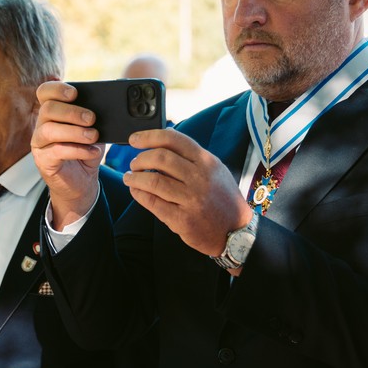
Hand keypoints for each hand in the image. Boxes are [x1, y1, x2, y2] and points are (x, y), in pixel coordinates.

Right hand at [31, 81, 104, 228]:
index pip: (45, 92)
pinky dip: (77, 150)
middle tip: (92, 118)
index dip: (57, 88)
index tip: (75, 93)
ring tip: (93, 136)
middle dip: (72, 112)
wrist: (82, 182)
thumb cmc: (86, 151)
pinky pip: (56, 151)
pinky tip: (92, 152)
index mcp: (52, 112)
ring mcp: (39, 143)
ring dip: (74, 131)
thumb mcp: (93, 130)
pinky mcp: (43, 161)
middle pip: (47, 109)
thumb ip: (95, 118)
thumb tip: (108, 107)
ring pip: (48, 130)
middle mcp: (41, 125)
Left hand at [124, 128, 253, 256]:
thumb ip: (192, 154)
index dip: (149, 136)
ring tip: (130, 178)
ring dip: (135, 178)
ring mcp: (192, 199)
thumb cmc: (222, 198)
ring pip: (153, 181)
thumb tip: (165, 136)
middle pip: (160, 158)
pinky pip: (153, 203)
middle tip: (134, 164)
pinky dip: (139, 195)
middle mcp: (200, 178)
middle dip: (140, 159)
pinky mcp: (182, 219)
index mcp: (207, 161)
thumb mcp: (215, 169)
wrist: (236, 231)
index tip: (134, 140)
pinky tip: (136, 191)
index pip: (174, 139)